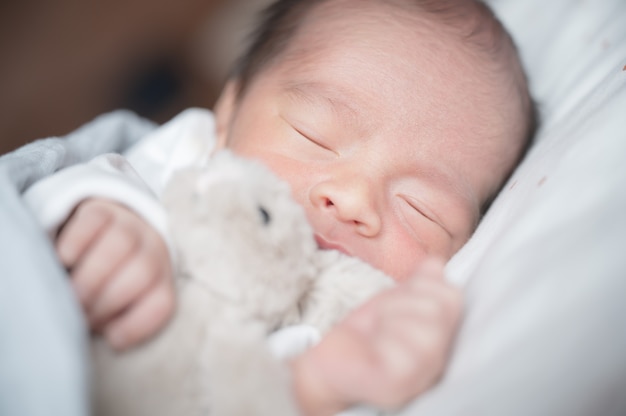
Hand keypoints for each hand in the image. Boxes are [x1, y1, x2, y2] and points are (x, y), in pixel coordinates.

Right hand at [56, 198, 174, 350]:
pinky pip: (93, 222)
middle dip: (108, 300)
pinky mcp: (101, 209)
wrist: (102, 229)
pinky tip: (64, 260)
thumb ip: (112, 319)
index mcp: (161, 280)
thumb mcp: (115, 305)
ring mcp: (129, 225)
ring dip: (92, 275)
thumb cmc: (106, 282)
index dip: (138, 325)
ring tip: (69, 293)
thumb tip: (88, 332)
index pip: (162, 303)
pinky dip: (76, 244)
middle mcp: (153, 250)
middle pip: (143, 271)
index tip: (112, 339)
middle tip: (81, 313)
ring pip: (120, 244)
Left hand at [291, 258, 462, 414]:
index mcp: (446, 337)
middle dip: (400, 302)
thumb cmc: (366, 335)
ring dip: (387, 318)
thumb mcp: (394, 301)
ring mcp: (424, 374)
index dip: (419, 287)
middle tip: (382, 319)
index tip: (397, 301)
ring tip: (376, 335)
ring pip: (420, 322)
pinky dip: (379, 337)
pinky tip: (371, 351)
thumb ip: (420, 284)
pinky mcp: (400, 383)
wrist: (329, 364)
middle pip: (437, 306)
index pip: (451, 295)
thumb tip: (436, 263)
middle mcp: (441, 359)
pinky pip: (398, 345)